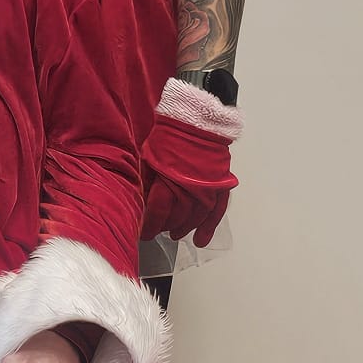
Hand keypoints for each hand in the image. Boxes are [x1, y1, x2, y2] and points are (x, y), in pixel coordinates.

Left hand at [141, 113, 236, 245]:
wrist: (195, 122)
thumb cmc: (170, 138)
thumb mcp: (150, 158)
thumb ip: (147, 182)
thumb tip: (142, 204)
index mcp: (170, 179)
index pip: (159, 211)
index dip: (151, 225)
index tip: (144, 233)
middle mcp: (191, 187)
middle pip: (179, 216)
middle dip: (167, 226)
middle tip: (159, 230)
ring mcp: (208, 187)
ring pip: (197, 217)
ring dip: (186, 228)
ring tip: (175, 234)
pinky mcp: (220, 185)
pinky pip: (217, 211)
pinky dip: (209, 227)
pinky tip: (201, 240)